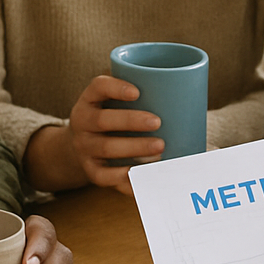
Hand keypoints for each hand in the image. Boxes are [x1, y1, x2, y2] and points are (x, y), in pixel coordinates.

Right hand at [27, 75, 163, 192]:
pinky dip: (126, 176)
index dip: (115, 88)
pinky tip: (146, 172)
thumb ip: (137, 94)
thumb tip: (181, 91)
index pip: (98, 87)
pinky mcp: (91, 171)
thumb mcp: (113, 101)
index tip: (137, 92)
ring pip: (106, 147)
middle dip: (130, 121)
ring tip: (160, 147)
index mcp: (90, 100)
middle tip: (157, 122)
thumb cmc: (110, 117)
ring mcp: (85, 148)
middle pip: (102, 120)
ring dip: (134, 148)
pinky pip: (106, 176)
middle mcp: (82, 122)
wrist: (84, 146)